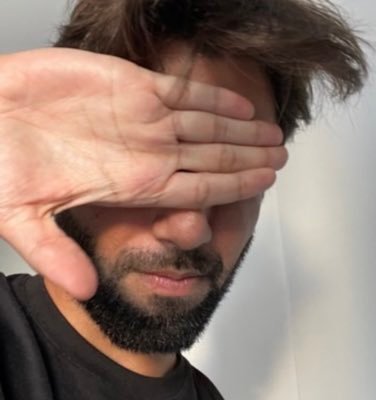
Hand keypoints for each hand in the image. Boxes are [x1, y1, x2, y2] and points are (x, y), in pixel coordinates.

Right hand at [0, 48, 286, 298]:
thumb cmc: (3, 164)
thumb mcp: (24, 216)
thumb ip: (56, 253)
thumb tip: (82, 290)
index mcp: (133, 184)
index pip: (198, 188)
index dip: (233, 186)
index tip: (264, 184)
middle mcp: (145, 152)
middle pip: (213, 156)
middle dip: (250, 158)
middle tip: (283, 158)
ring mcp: (141, 117)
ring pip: (206, 124)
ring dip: (242, 128)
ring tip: (273, 133)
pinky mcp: (128, 84)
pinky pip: (180, 91)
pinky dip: (212, 96)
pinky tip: (240, 103)